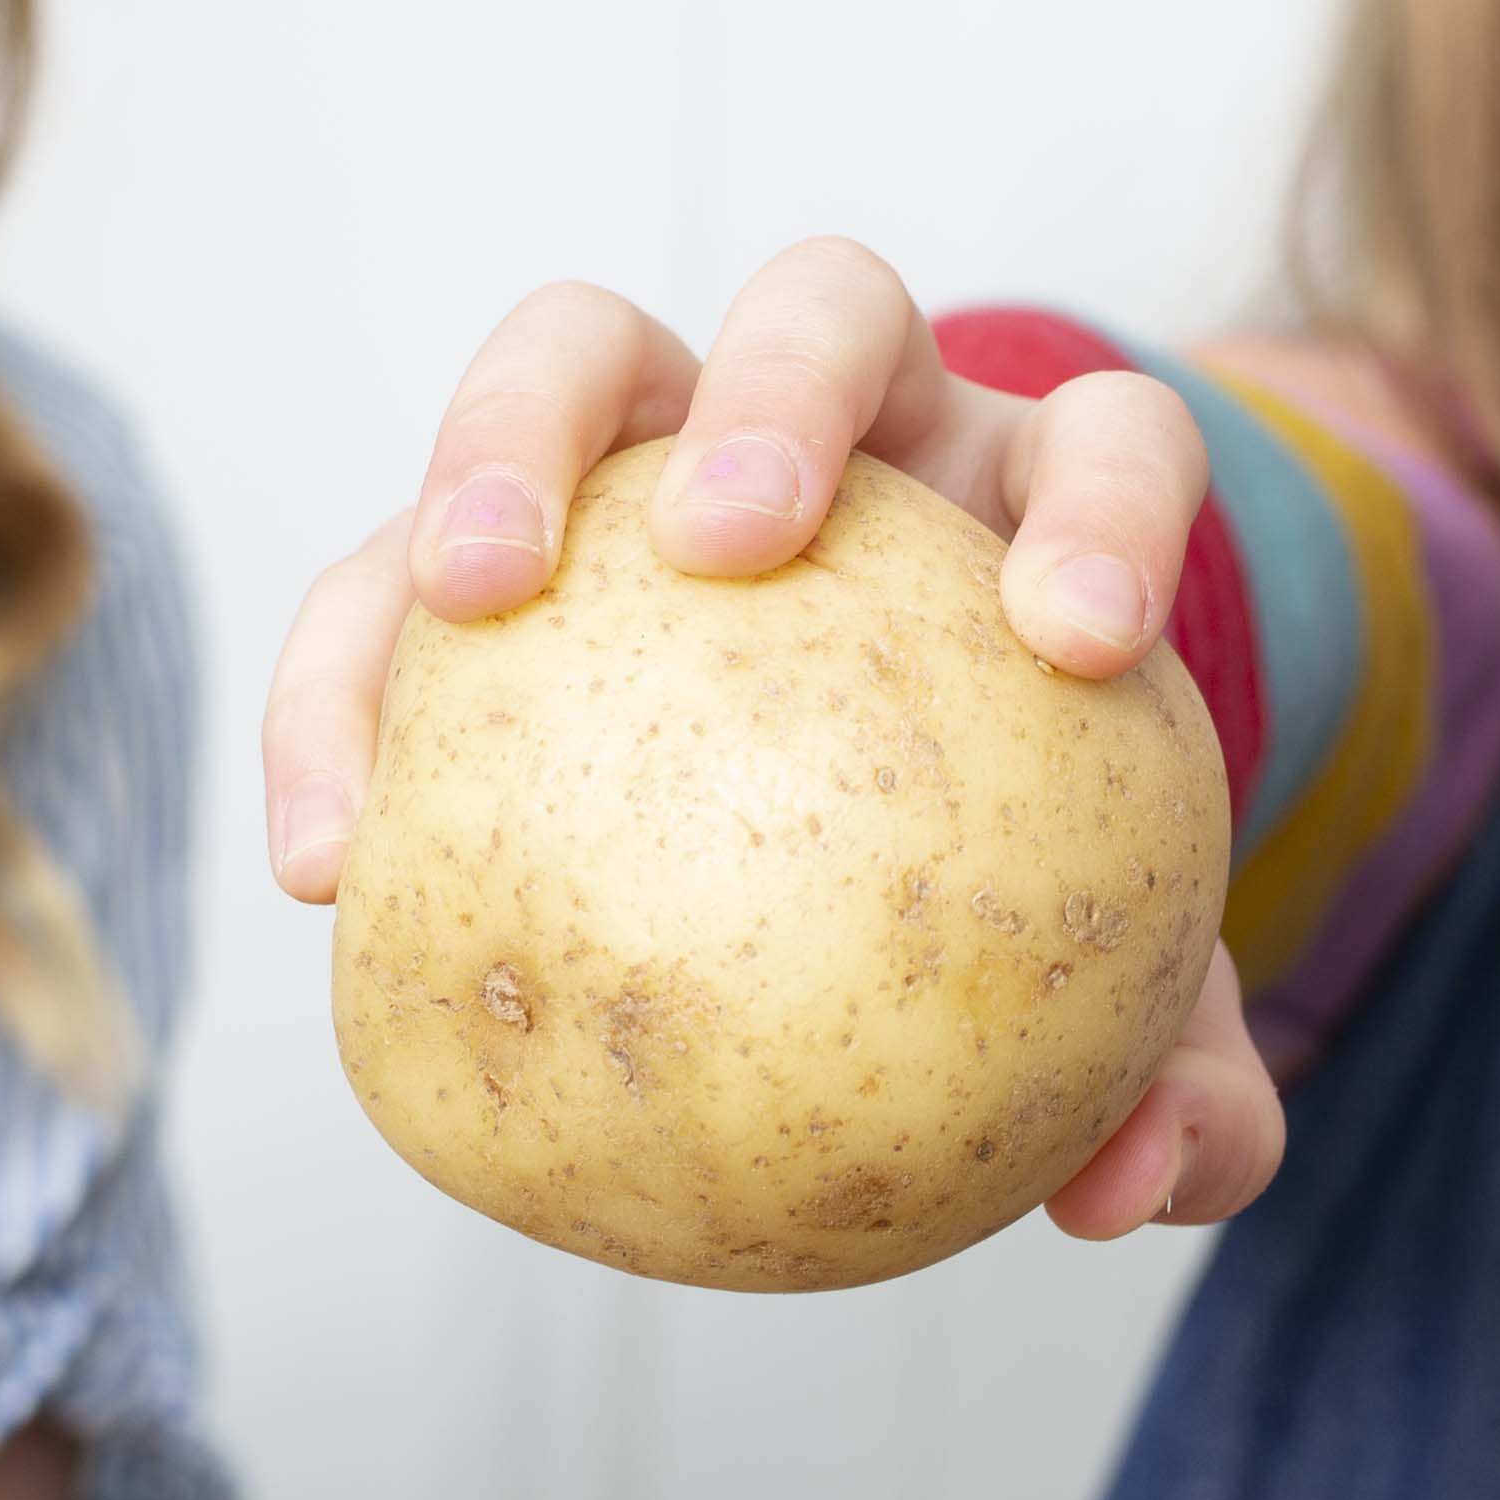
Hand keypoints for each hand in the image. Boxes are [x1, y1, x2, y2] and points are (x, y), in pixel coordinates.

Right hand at [262, 238, 1285, 1235]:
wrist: (873, 824)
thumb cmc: (1019, 890)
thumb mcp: (1119, 998)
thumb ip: (1174, 1091)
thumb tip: (1130, 1191)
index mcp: (1031, 502)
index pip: (1110, 443)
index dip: (1105, 511)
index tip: (1075, 643)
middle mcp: (852, 429)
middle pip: (825, 308)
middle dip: (776, 391)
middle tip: (733, 535)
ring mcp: (654, 449)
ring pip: (578, 355)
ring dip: (507, 440)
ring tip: (468, 591)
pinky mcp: (497, 530)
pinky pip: (390, 574)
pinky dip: (347, 687)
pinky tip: (325, 862)